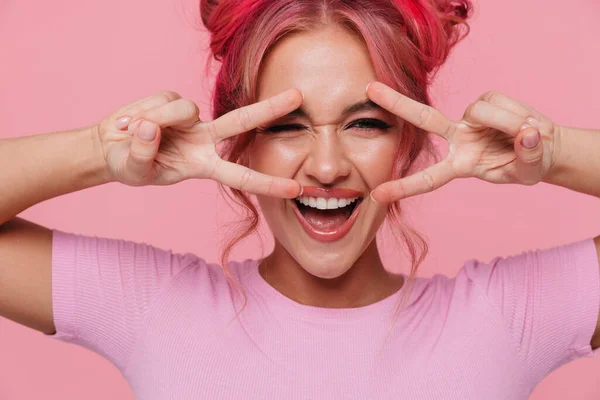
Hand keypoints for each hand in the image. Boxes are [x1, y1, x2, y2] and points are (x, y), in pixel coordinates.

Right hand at [94, 89, 302, 197]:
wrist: (110, 147)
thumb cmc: (128, 165)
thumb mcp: (133, 170)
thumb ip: (141, 153)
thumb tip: (151, 127)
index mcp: (203, 166)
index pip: (241, 176)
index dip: (267, 183)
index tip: (296, 188)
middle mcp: (204, 139)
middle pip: (241, 122)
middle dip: (270, 109)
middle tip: (299, 96)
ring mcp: (190, 119)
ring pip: (182, 109)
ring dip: (155, 119)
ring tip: (130, 131)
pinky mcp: (172, 100)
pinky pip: (162, 101)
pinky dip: (142, 111)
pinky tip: (130, 120)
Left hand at [366, 82, 560, 202]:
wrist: (545, 146)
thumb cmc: (529, 165)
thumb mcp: (530, 171)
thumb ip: (529, 156)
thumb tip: (527, 135)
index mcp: (460, 165)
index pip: (429, 178)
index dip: (404, 187)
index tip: (376, 194)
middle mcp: (458, 139)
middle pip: (424, 119)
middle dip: (397, 103)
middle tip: (369, 89)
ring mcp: (470, 118)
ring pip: (481, 112)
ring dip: (508, 122)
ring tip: (527, 134)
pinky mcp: (485, 100)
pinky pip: (497, 102)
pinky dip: (516, 112)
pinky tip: (524, 121)